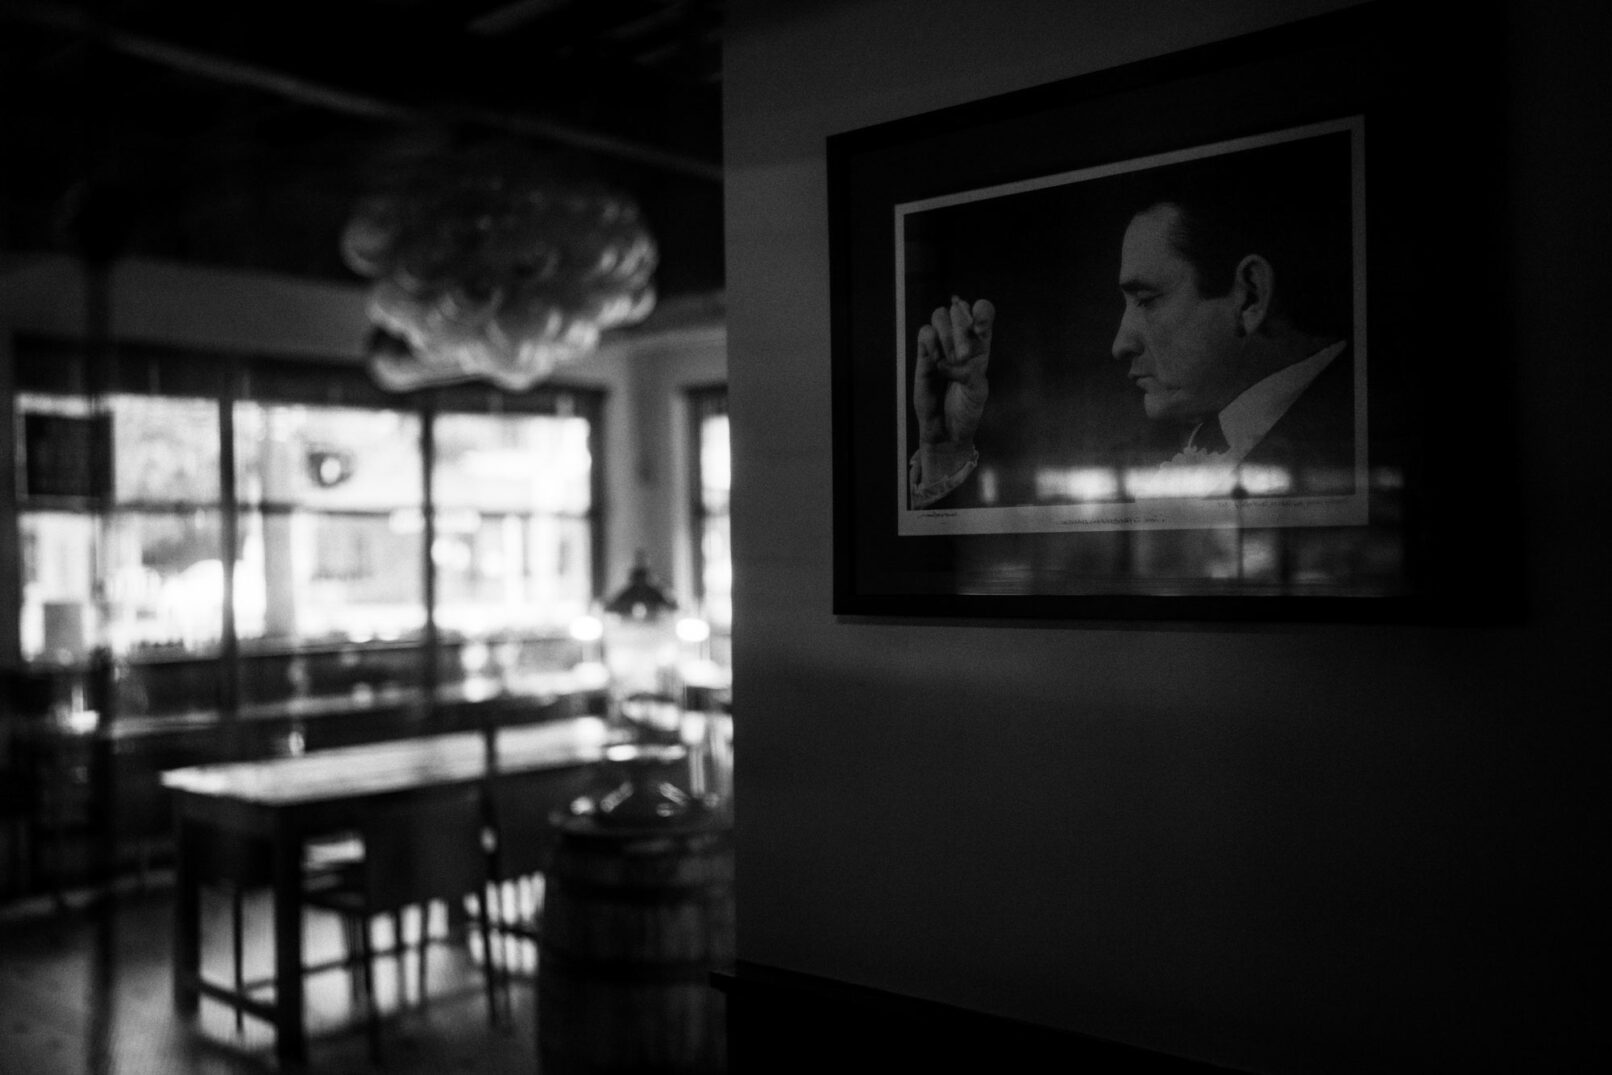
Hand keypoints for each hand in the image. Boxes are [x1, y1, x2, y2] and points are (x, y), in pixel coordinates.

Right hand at [914, 296, 993, 447]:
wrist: (946, 431)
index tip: (979, 327)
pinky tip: (935, 361)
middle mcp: (961, 340)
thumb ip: (970, 375)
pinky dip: (929, 341)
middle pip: (959, 310)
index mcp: (981, 346)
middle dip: (961, 328)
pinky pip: (924, 333)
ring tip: (949, 360)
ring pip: (940, 316)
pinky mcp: (923, 356)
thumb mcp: (978, 394)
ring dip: (946, 335)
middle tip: (963, 356)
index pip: (983, 314)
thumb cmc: (967, 411)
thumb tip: (951, 362)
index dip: (982, 312)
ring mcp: (941, 346)